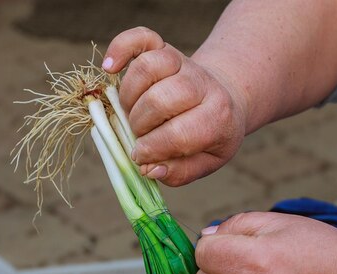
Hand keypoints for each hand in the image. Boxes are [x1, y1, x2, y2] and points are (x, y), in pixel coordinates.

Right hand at [103, 27, 246, 185]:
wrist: (226, 99)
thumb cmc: (212, 135)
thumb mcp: (208, 161)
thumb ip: (180, 172)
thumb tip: (149, 169)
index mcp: (218, 117)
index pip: (180, 133)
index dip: (153, 149)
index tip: (141, 157)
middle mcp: (202, 84)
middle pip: (159, 100)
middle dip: (140, 125)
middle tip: (140, 135)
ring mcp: (183, 62)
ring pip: (146, 69)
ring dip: (129, 97)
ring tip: (132, 112)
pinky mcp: (166, 48)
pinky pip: (140, 38)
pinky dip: (120, 48)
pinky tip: (110, 68)